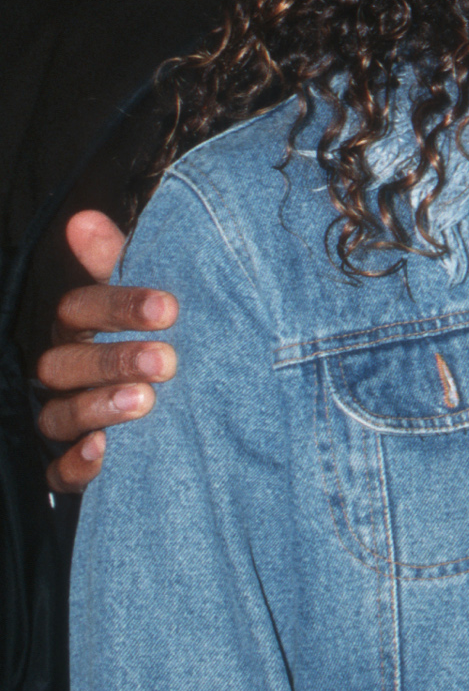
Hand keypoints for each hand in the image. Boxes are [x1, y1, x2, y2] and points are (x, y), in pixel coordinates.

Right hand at [33, 209, 177, 495]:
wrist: (187, 405)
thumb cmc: (160, 337)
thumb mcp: (148, 301)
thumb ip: (119, 261)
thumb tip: (82, 218)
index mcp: (80, 328)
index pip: (79, 309)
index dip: (119, 306)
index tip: (170, 307)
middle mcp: (66, 373)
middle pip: (65, 364)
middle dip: (114, 360)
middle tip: (166, 360)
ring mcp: (66, 420)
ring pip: (59, 415)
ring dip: (99, 407)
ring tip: (146, 402)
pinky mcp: (73, 465)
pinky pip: (59, 472)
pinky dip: (78, 464)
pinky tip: (105, 453)